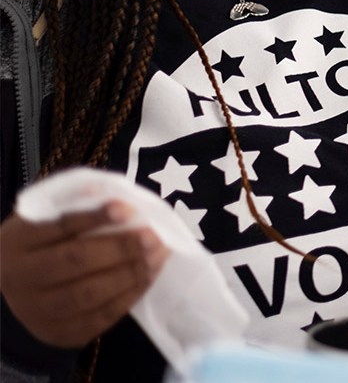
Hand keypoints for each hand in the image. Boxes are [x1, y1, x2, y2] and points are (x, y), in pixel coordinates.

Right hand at [0, 202, 167, 347]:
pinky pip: (99, 317)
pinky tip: (149, 276)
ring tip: (159, 254)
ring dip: (131, 272)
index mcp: (15, 243)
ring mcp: (38, 311)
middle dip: (120, 247)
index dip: (93, 217)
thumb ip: (69, 204)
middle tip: (153, 236)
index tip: (127, 209)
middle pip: (74, 262)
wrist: (13, 297)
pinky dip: (129, 296)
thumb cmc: (39, 247)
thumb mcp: (42, 221)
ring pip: (88, 294)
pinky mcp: (59, 333)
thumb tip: (101, 188)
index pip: (57, 227)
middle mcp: (20, 279)